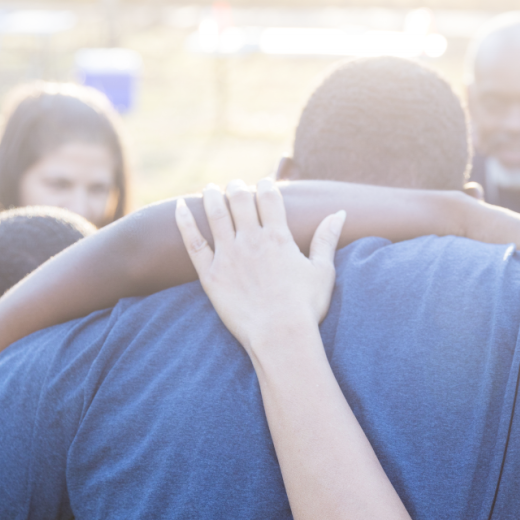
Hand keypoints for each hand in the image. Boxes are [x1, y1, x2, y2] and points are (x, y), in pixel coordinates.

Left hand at [175, 178, 344, 356]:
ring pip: (216, 214)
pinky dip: (185, 222)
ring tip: (210, 188)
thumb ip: (326, 238)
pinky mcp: (210, 275)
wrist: (280, 336)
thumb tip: (340, 212)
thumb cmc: (306, 307)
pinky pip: (193, 242)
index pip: (270, 198)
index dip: (267, 186)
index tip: (264, 183)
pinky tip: (180, 206)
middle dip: (238, 188)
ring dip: (212, 196)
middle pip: (240, 200)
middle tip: (236, 185)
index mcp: (279, 237)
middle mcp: (252, 240)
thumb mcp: (323, 271)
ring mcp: (229, 256)